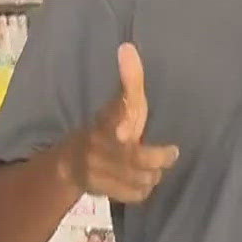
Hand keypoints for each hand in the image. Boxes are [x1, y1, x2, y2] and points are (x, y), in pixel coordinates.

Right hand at [65, 43, 179, 202]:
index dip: (121, 121)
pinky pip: (135, 194)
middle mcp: (96, 145)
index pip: (113, 116)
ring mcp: (96, 170)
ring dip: (152, 173)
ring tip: (154, 166)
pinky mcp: (100, 190)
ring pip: (139, 177)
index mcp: (104, 120)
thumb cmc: (107, 128)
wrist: (69, 164)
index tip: (126, 132)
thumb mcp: (121, 104)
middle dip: (156, 157)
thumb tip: (128, 47)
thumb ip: (130, 80)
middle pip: (134, 157)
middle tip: (171, 152)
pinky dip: (143, 189)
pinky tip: (142, 180)